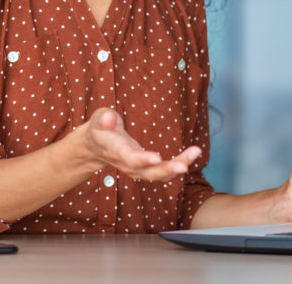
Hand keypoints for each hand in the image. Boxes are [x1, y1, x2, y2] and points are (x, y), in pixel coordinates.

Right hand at [80, 107, 200, 181]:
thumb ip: (103, 119)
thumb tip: (109, 117)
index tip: (157, 157)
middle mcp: (128, 164)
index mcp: (116, 151)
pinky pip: (163, 170)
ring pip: (158, 173)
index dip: (142, 159)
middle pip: (148, 172)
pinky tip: (193, 153)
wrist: (96, 147)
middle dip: (166, 170)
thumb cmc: (101, 129)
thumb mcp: (98, 119)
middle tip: (183, 166)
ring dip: (177, 166)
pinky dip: (178, 164)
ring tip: (195, 152)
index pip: (129, 158)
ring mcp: (137, 169)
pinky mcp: (146, 168)